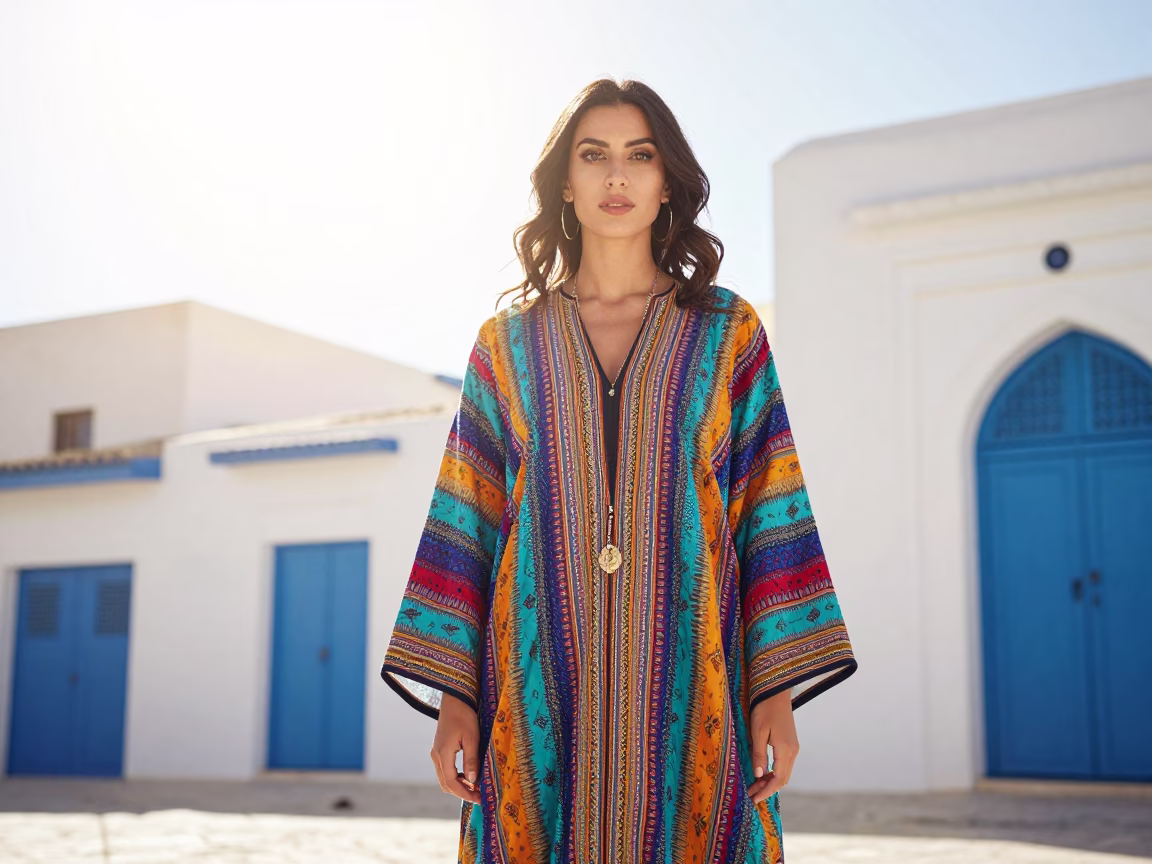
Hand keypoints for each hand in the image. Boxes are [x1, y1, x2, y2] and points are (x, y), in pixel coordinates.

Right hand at [430, 691, 481, 803]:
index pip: (451, 783)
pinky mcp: (439, 749)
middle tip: (479, 797)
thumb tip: (474, 781)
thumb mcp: (472, 737)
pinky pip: (446, 769)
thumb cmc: (464, 715)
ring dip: (459, 785)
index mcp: (443, 754)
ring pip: (445, 777)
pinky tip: (469, 775)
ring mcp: (436, 752)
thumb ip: (471, 760)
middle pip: (446, 783)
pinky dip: (456, 776)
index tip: (479, 799)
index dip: (465, 793)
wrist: (454, 699)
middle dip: (462, 792)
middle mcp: (436, 756)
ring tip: (476, 787)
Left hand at [747, 689, 797, 803]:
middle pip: (783, 779)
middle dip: (767, 789)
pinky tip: (762, 773)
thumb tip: (758, 775)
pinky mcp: (791, 744)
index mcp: (785, 750)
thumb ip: (758, 754)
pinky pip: (784, 765)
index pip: (778, 779)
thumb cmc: (764, 709)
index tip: (754, 799)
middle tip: (751, 794)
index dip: (766, 791)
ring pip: (784, 773)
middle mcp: (793, 751)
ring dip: (770, 781)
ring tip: (755, 785)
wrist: (776, 693)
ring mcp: (794, 748)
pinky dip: (774, 773)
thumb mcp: (757, 732)